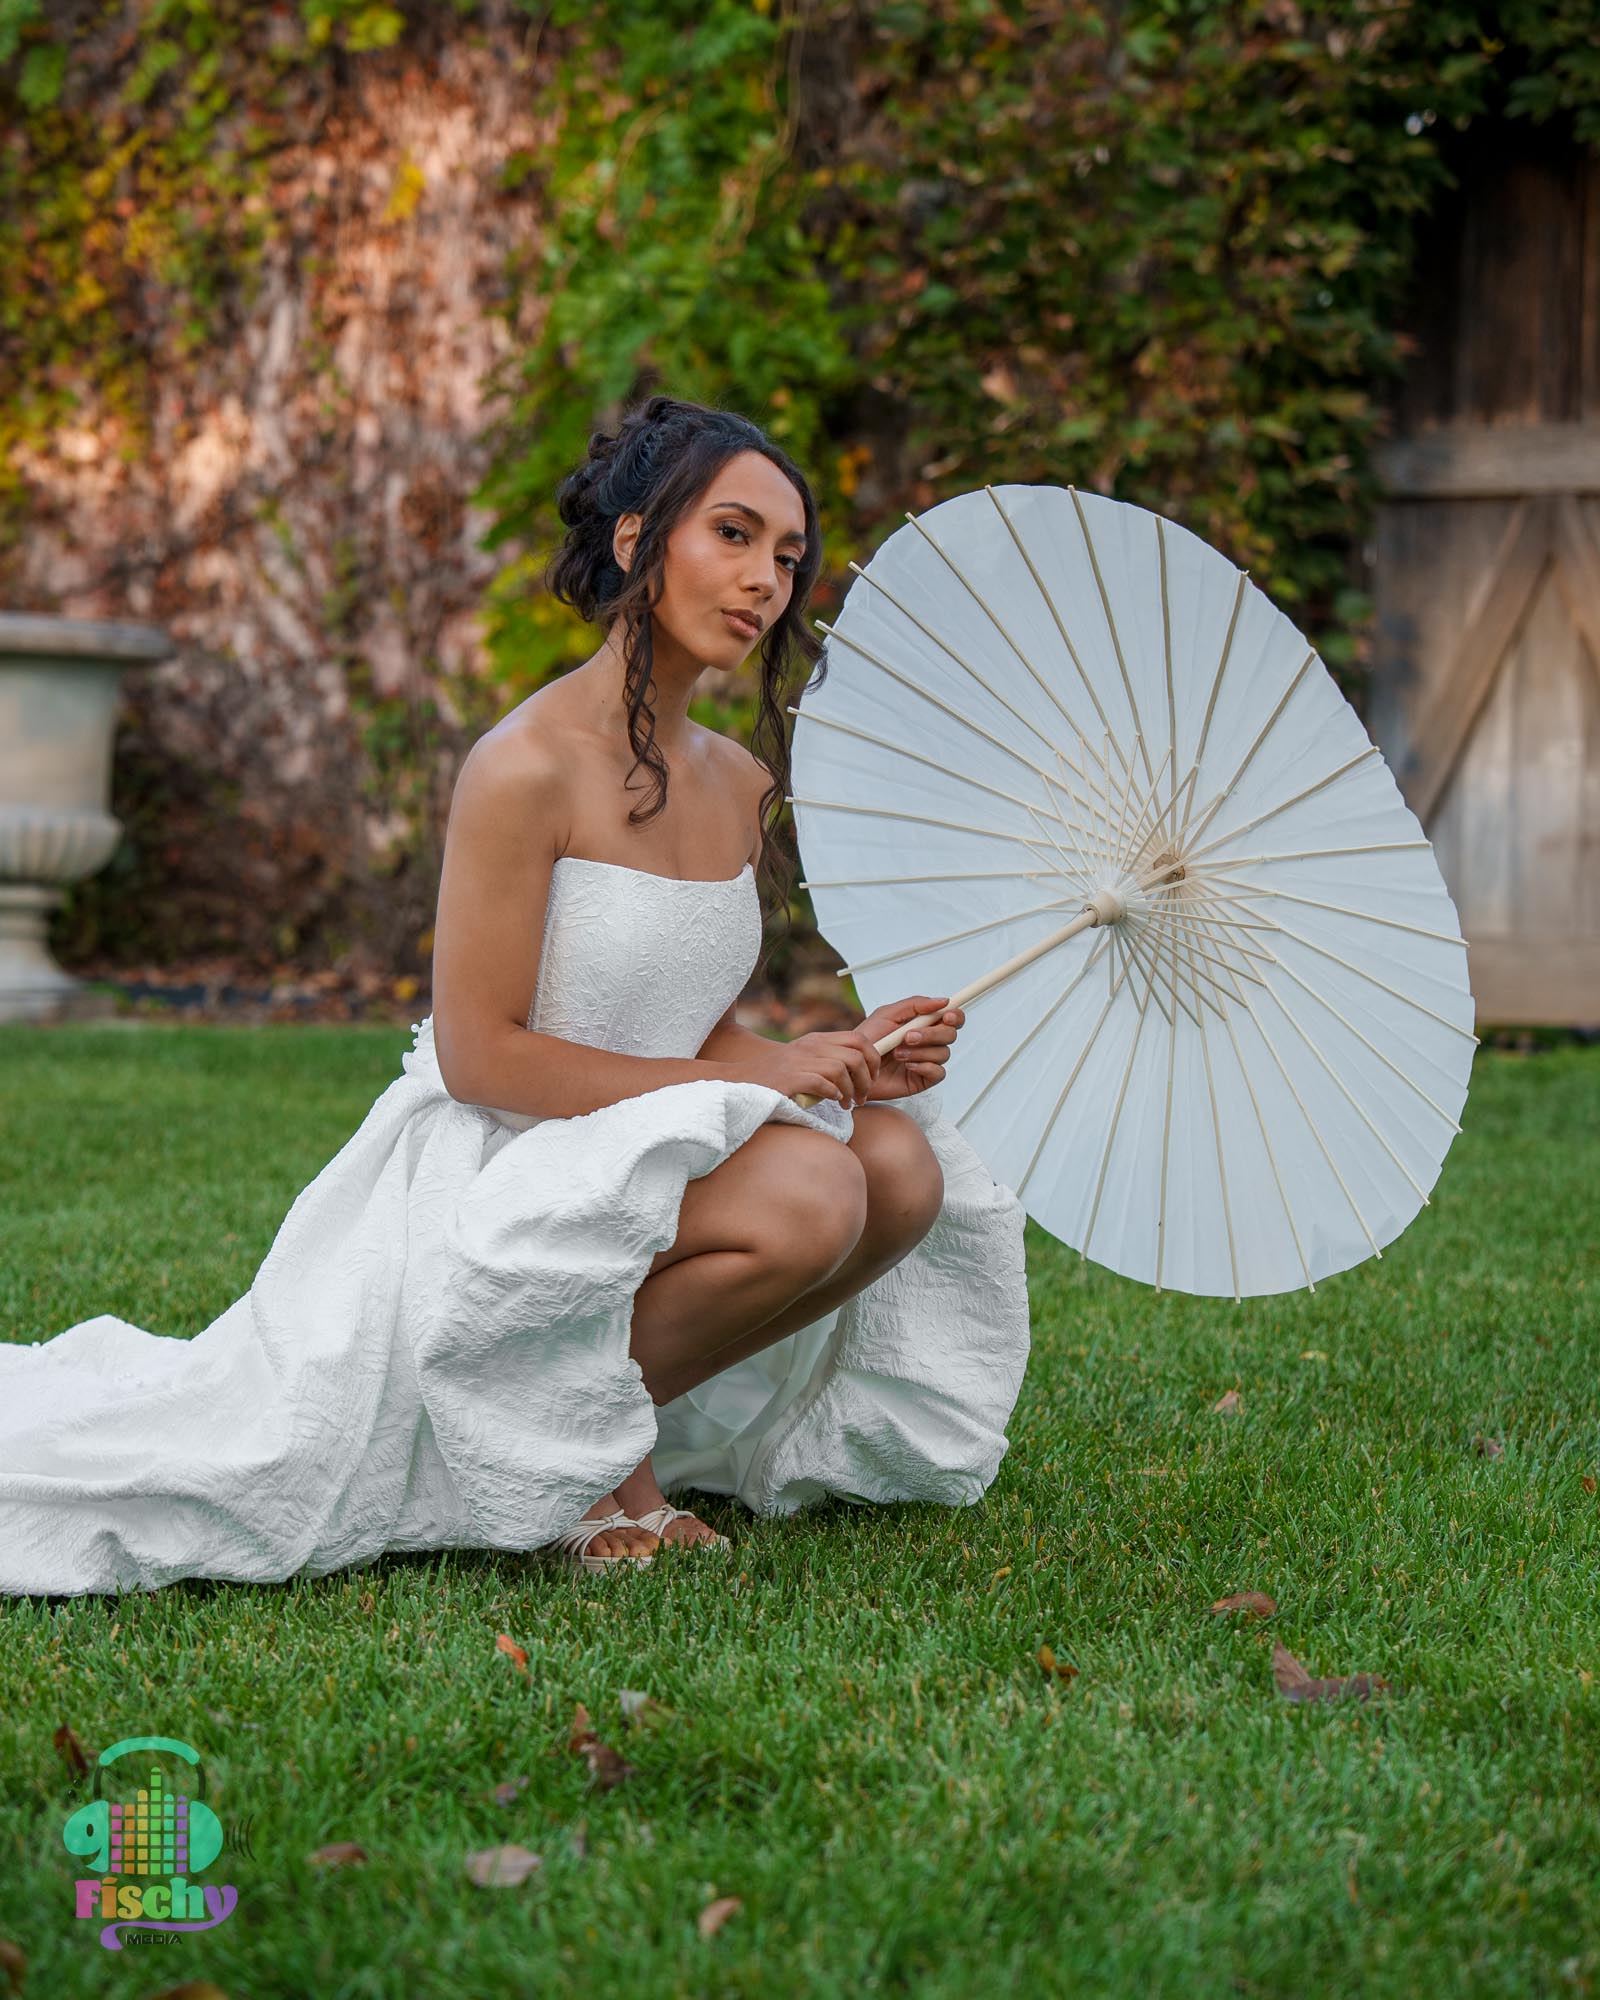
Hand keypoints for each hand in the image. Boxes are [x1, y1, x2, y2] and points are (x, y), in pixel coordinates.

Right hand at [730, 1025, 881, 1107]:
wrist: (740, 1082)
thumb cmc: (774, 1077)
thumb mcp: (802, 1060)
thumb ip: (825, 1060)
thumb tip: (857, 1072)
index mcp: (815, 1040)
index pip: (858, 1038)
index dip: (873, 1058)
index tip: (872, 1077)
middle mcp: (809, 1046)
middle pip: (856, 1054)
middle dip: (867, 1078)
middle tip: (863, 1096)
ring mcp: (799, 1060)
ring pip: (842, 1069)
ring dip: (851, 1090)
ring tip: (847, 1104)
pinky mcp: (790, 1078)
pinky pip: (823, 1083)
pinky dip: (833, 1093)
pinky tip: (833, 1101)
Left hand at [858, 995, 963, 1101]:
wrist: (854, 1064)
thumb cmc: (868, 1039)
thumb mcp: (888, 1014)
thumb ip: (915, 1004)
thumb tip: (943, 1001)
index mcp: (923, 1024)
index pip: (951, 1018)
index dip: (955, 1016)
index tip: (947, 1016)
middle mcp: (929, 1041)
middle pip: (951, 1035)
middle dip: (932, 1034)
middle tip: (908, 1037)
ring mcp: (927, 1060)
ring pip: (944, 1053)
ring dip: (921, 1051)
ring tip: (897, 1053)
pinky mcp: (923, 1079)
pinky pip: (938, 1072)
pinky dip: (924, 1066)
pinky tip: (907, 1065)